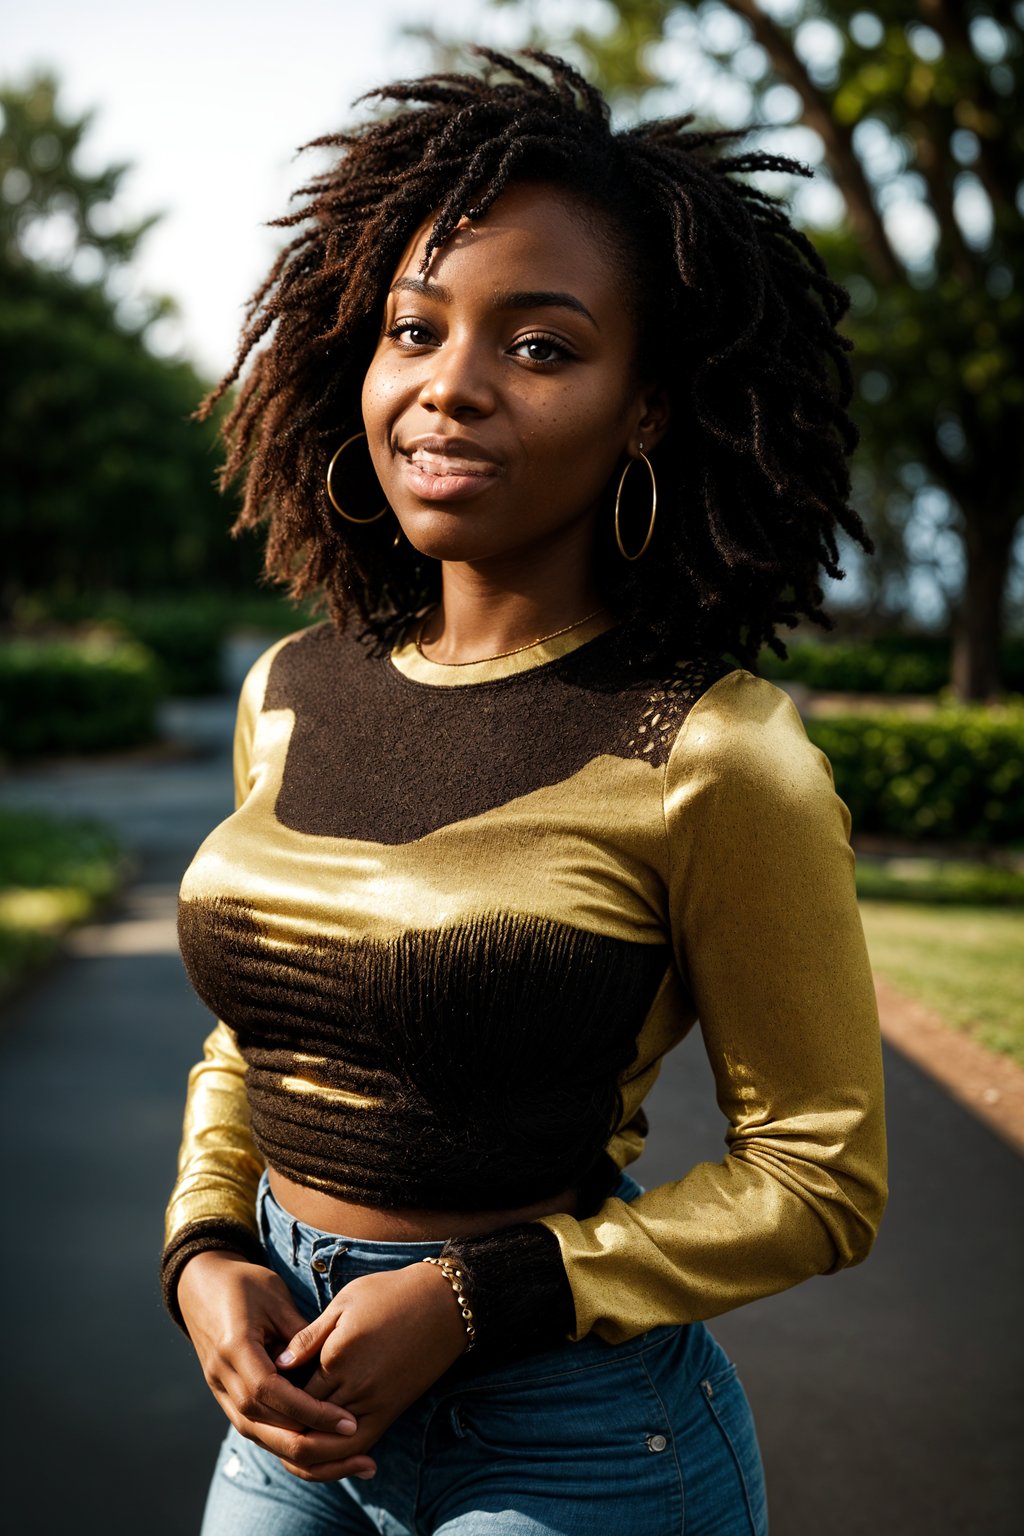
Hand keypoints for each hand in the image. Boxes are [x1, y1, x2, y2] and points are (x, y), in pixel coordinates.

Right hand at [177, 1249, 377, 1480]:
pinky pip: (252, 1426)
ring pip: (256, 1434)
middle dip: (308, 1443)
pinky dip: (281, 1439)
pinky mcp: (224, 1395)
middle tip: (353, 1445)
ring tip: (339, 1455)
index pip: (272, 1393)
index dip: (309, 1412)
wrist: (200, 1282)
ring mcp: (219, 1389)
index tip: (346, 1420)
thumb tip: (329, 1367)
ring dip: (296, 1451)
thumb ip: (299, 1334)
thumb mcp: (276, 1297)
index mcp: (234, 1348)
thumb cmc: (244, 1282)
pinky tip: (312, 1444)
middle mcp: (222, 1376)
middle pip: (262, 1426)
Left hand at [272, 1261, 470, 1481]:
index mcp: (336, 1356)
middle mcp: (354, 1386)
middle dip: (285, 1425)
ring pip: (329, 1446)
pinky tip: (324, 1448)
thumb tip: (278, 1365)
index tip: (264, 1387)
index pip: (291, 1392)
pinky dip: (338, 1455)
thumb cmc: (390, 1294)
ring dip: (307, 1449)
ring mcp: (374, 1403)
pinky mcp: (391, 1411)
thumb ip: (309, 1337)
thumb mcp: (344, 1302)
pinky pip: (358, 1445)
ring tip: (291, 1438)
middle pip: (306, 1423)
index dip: (275, 1395)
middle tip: (268, 1419)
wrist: (442, 1304)